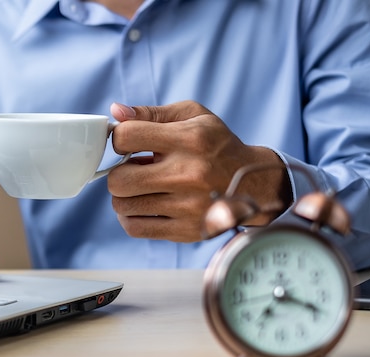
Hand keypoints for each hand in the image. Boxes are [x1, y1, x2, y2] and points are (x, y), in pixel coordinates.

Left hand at [108, 101, 291, 241]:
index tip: (128, 144)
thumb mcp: (193, 116)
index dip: (119, 139)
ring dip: (125, 196)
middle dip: (118, 173)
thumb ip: (151, 113)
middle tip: (132, 170)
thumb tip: (115, 112)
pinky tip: (142, 205)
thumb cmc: (216, 145)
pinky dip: (130, 217)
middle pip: (118, 180)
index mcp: (189, 140)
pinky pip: (135, 228)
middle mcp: (188, 175)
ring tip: (141, 187)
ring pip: (123, 206)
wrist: (254, 183)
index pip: (126, 137)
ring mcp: (187, 207)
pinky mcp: (186, 231)